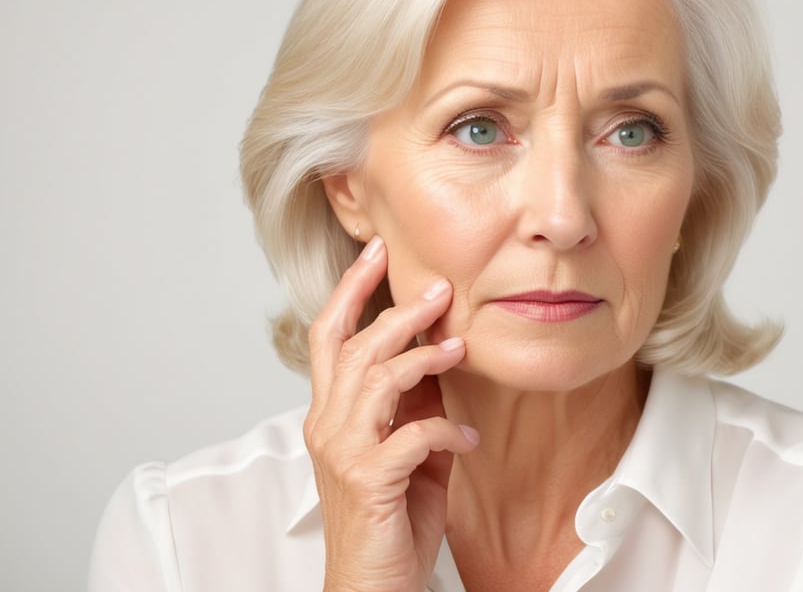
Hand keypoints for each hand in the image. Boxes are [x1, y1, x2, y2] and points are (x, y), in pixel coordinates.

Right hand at [303, 236, 478, 591]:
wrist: (372, 587)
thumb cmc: (389, 518)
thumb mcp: (406, 449)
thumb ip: (413, 404)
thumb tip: (438, 358)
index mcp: (331, 412)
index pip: (331, 335)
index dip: (351, 290)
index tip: (376, 252)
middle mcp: (327, 424)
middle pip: (353, 346)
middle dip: (397, 311)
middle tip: (439, 289)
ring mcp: (343, 452)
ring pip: (374, 379)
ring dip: (421, 357)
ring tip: (458, 347)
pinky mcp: (368, 480)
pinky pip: (410, 435)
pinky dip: (445, 428)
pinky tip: (468, 435)